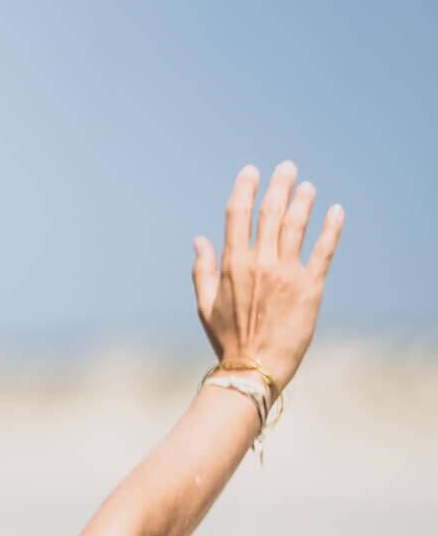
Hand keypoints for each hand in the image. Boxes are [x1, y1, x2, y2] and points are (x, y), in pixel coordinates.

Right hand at [192, 162, 344, 392]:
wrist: (255, 368)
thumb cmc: (227, 338)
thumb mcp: (205, 304)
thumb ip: (203, 269)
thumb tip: (199, 239)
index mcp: (233, 264)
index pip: (238, 215)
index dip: (245, 188)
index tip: (251, 171)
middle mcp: (260, 263)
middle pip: (271, 213)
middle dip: (279, 186)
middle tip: (288, 168)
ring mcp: (286, 274)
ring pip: (296, 226)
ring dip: (303, 201)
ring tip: (308, 186)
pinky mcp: (310, 287)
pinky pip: (323, 250)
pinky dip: (331, 228)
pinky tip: (335, 211)